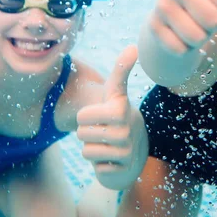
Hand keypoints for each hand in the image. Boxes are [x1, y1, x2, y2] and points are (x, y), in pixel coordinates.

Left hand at [77, 45, 142, 184]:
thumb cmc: (118, 115)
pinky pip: (94, 165)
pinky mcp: (121, 169)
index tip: (105, 113)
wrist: (135, 148)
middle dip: (86, 132)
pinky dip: (99, 162)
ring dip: (91, 147)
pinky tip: (110, 157)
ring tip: (105, 142)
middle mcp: (125, 130)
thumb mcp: (116, 93)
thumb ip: (121, 70)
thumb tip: (134, 46)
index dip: (85, 115)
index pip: (84, 114)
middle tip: (102, 129)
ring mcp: (125, 151)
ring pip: (86, 150)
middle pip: (80, 133)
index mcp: (120, 109)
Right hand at [149, 0, 216, 54]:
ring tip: (195, 21)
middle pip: (213, 20)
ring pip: (197, 37)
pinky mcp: (153, 27)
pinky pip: (181, 48)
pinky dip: (187, 47)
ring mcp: (161, 5)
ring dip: (202, 36)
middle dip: (215, 22)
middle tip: (207, 10)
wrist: (180, 13)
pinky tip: (181, 33)